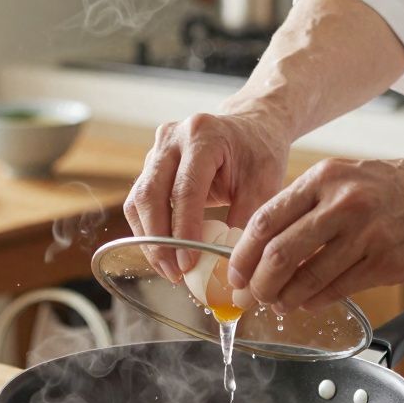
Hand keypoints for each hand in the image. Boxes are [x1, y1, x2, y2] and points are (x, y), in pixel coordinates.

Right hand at [124, 112, 287, 280]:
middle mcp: (172, 137)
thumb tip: (228, 264)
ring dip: (149, 239)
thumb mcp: (265, 183)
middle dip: (158, 240)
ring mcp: (157, 149)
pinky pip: (140, 202)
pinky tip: (164, 253)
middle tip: (173, 273)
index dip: (183, 231)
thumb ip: (247, 220)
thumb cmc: (260, 154)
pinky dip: (149, 231)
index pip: (185, 189)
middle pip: (150, 194)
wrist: (251, 128)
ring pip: (138, 200)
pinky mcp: (151, 164)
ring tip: (168, 269)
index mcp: (204, 135)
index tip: (187, 264)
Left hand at [227, 157, 403, 311]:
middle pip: (278, 252)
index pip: (264, 219)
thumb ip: (311, 205)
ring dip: (285, 297)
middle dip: (257, 282)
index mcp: (325, 177)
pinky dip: (315, 301)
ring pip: (305, 276)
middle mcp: (342, 201)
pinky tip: (308, 302)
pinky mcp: (386, 260)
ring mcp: (366, 232)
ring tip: (280, 303)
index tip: (235, 272)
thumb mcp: (351, 178)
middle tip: (252, 296)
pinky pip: (336, 288)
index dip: (243, 253)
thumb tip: (267, 243)